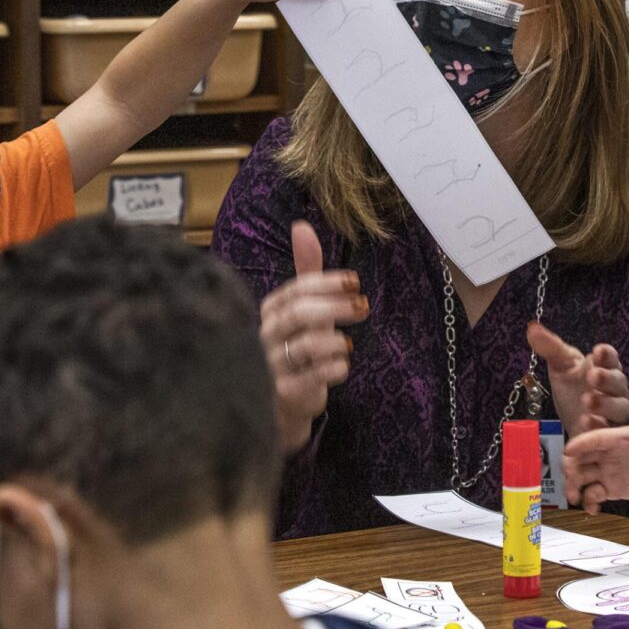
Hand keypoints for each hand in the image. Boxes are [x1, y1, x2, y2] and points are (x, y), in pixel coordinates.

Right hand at [259, 221, 367, 452]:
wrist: (280, 403)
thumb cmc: (294, 347)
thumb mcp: (300, 308)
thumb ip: (306, 271)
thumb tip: (302, 225)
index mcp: (269, 311)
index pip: (296, 289)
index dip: (327, 283)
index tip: (355, 282)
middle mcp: (264, 336)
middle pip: (300, 314)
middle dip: (336, 307)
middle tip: (364, 307)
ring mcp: (270, 366)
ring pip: (308, 345)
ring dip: (336, 341)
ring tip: (346, 343)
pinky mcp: (283, 394)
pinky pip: (316, 376)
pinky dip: (336, 368)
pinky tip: (340, 366)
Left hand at [526, 322, 628, 438]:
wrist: (575, 421)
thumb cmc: (573, 388)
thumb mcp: (560, 366)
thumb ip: (550, 347)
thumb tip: (531, 327)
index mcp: (605, 367)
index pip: (611, 358)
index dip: (607, 355)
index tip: (598, 351)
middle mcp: (615, 389)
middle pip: (618, 381)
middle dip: (607, 378)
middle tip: (592, 375)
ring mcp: (615, 412)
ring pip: (619, 407)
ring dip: (605, 404)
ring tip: (588, 400)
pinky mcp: (611, 433)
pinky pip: (611, 431)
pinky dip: (598, 427)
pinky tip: (586, 423)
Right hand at [562, 427, 628, 512]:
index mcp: (619, 438)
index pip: (595, 438)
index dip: (580, 444)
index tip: (567, 452)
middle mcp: (608, 453)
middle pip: (581, 458)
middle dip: (571, 468)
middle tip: (571, 482)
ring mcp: (609, 471)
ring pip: (582, 477)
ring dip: (574, 487)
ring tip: (575, 499)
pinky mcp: (613, 488)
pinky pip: (594, 494)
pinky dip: (589, 502)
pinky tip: (592, 510)